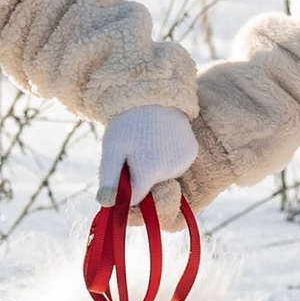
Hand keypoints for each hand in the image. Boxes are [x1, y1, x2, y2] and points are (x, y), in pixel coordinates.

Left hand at [97, 104, 195, 228]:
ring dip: (154, 169)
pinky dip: (167, 159)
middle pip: (151, 189)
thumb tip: (108, 205)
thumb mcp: (112, 149)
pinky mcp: (191, 153)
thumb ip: (109, 179)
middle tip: (132, 154)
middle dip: (140, 179)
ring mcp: (184, 162)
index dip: (126, 191)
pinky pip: (176, 167)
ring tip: (146, 144)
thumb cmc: (127, 123)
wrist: (153, 95)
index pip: (137, 199)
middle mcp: (171, 170)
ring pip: (164, 178)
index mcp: (149, 171)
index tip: (121, 174)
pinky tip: (160, 141)